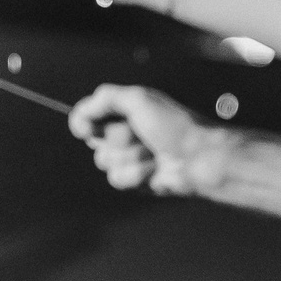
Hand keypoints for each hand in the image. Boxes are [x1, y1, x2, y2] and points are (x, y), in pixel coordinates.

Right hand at [67, 83, 221, 195]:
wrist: (201, 158)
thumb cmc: (175, 126)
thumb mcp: (139, 99)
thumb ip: (104, 99)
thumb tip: (79, 116)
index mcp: (124, 111)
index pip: (86, 116)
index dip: (84, 122)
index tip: (88, 128)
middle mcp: (125, 134)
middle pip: (95, 142)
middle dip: (118, 140)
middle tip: (142, 136)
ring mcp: (130, 159)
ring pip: (106, 163)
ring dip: (131, 158)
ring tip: (154, 155)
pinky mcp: (137, 181)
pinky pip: (119, 180)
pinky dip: (138, 174)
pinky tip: (156, 170)